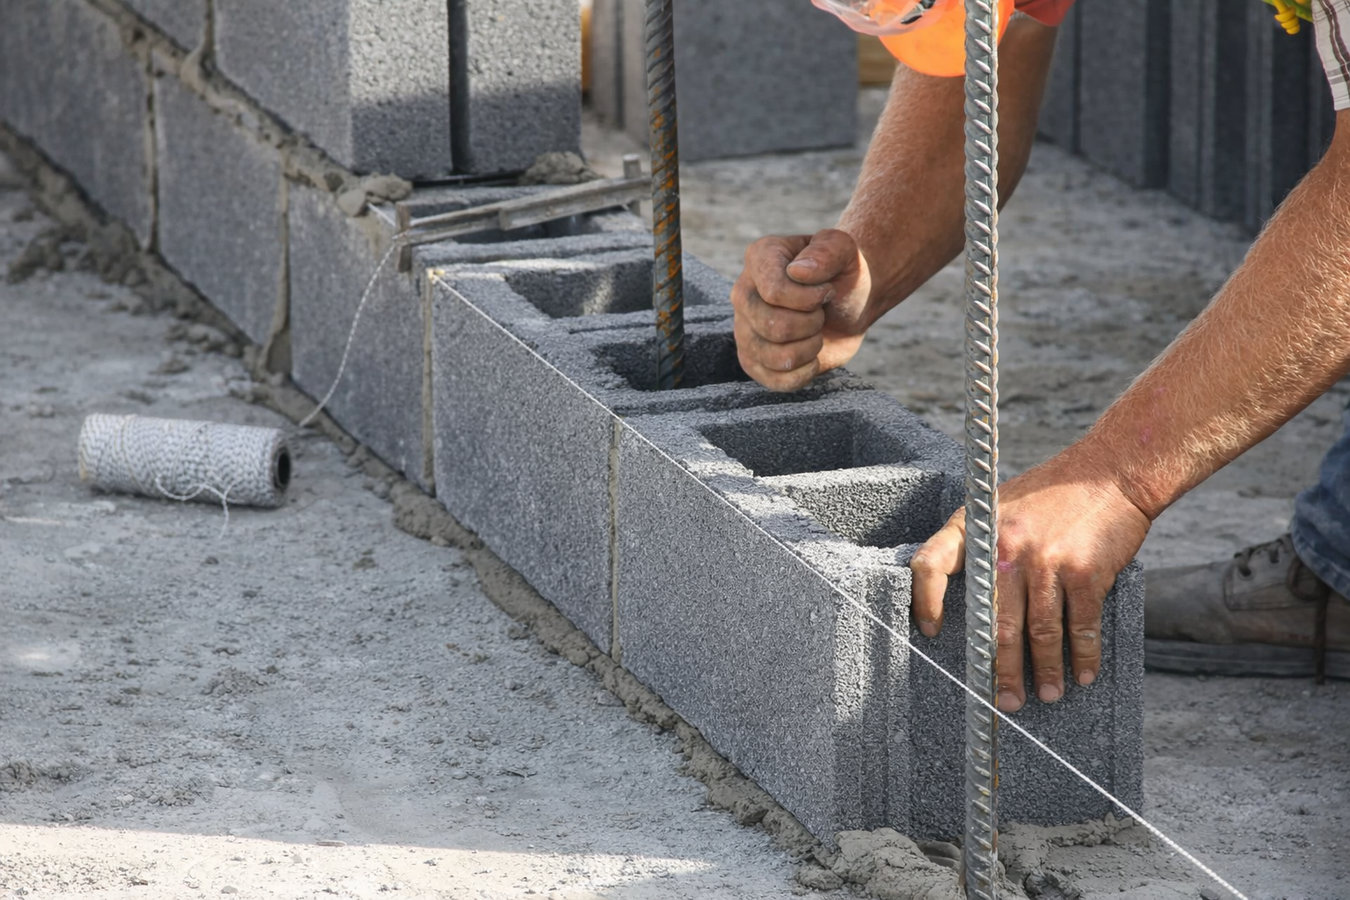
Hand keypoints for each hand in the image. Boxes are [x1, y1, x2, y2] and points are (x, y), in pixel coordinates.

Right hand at [731, 229, 872, 391]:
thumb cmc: (842, 273)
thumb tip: (798, 272)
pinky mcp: (752, 361)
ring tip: (815, 332)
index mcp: (760, 258)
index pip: (774, 293)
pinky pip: (776, 380)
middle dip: (812, 324)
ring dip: (811, 348)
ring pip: (777, 356)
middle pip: (773, 326)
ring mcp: (743, 329)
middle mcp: (742, 293)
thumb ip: (828, 251)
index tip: (827, 291)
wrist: (848, 303)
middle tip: (820, 313)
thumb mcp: (844, 250)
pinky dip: (805, 372)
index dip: (810, 299)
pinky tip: (812, 356)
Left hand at [908, 449, 1151, 712]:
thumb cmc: (1051, 493)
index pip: (930, 563)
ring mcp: (1045, 561)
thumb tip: (965, 596)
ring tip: (1046, 695)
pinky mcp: (1084, 572)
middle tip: (1004, 701)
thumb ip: (981, 542)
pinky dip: (1083, 655)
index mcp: (977, 527)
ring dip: (1045, 671)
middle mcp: (1005, 547)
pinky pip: (1080, 625)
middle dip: (1001, 670)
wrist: (1111, 472)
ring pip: (1039, 633)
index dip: (924, 600)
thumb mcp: (1000, 505)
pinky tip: (1082, 674)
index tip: (931, 632)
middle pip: (994, 623)